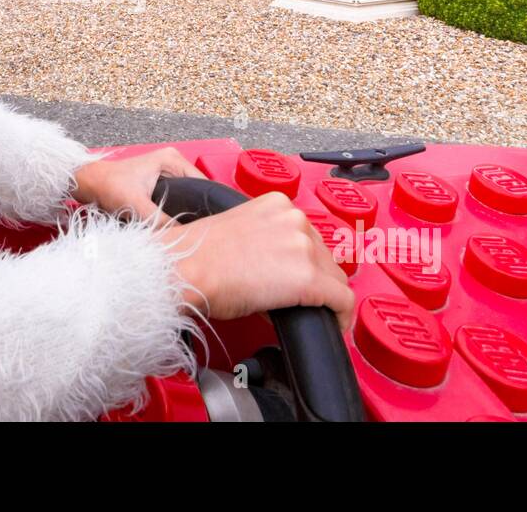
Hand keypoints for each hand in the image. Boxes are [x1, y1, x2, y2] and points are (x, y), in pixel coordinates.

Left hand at [70, 147, 205, 227]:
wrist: (88, 183)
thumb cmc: (108, 185)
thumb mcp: (136, 205)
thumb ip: (159, 221)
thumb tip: (181, 237)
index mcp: (172, 160)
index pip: (202, 184)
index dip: (208, 204)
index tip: (210, 224)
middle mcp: (172, 163)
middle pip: (196, 191)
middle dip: (197, 210)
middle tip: (200, 231)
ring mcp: (166, 173)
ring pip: (186, 197)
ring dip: (185, 212)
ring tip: (190, 230)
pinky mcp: (159, 183)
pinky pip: (176, 199)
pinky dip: (175, 211)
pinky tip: (176, 225)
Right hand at [162, 192, 355, 330]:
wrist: (184, 271)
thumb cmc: (196, 255)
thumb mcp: (236, 230)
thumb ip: (264, 238)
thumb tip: (275, 264)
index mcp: (277, 204)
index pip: (308, 235)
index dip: (303, 261)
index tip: (296, 275)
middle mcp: (295, 219)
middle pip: (324, 256)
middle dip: (314, 279)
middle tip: (292, 298)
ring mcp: (304, 247)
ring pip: (335, 278)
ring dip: (322, 296)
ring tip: (300, 310)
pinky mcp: (309, 278)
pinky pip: (341, 300)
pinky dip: (340, 315)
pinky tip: (332, 323)